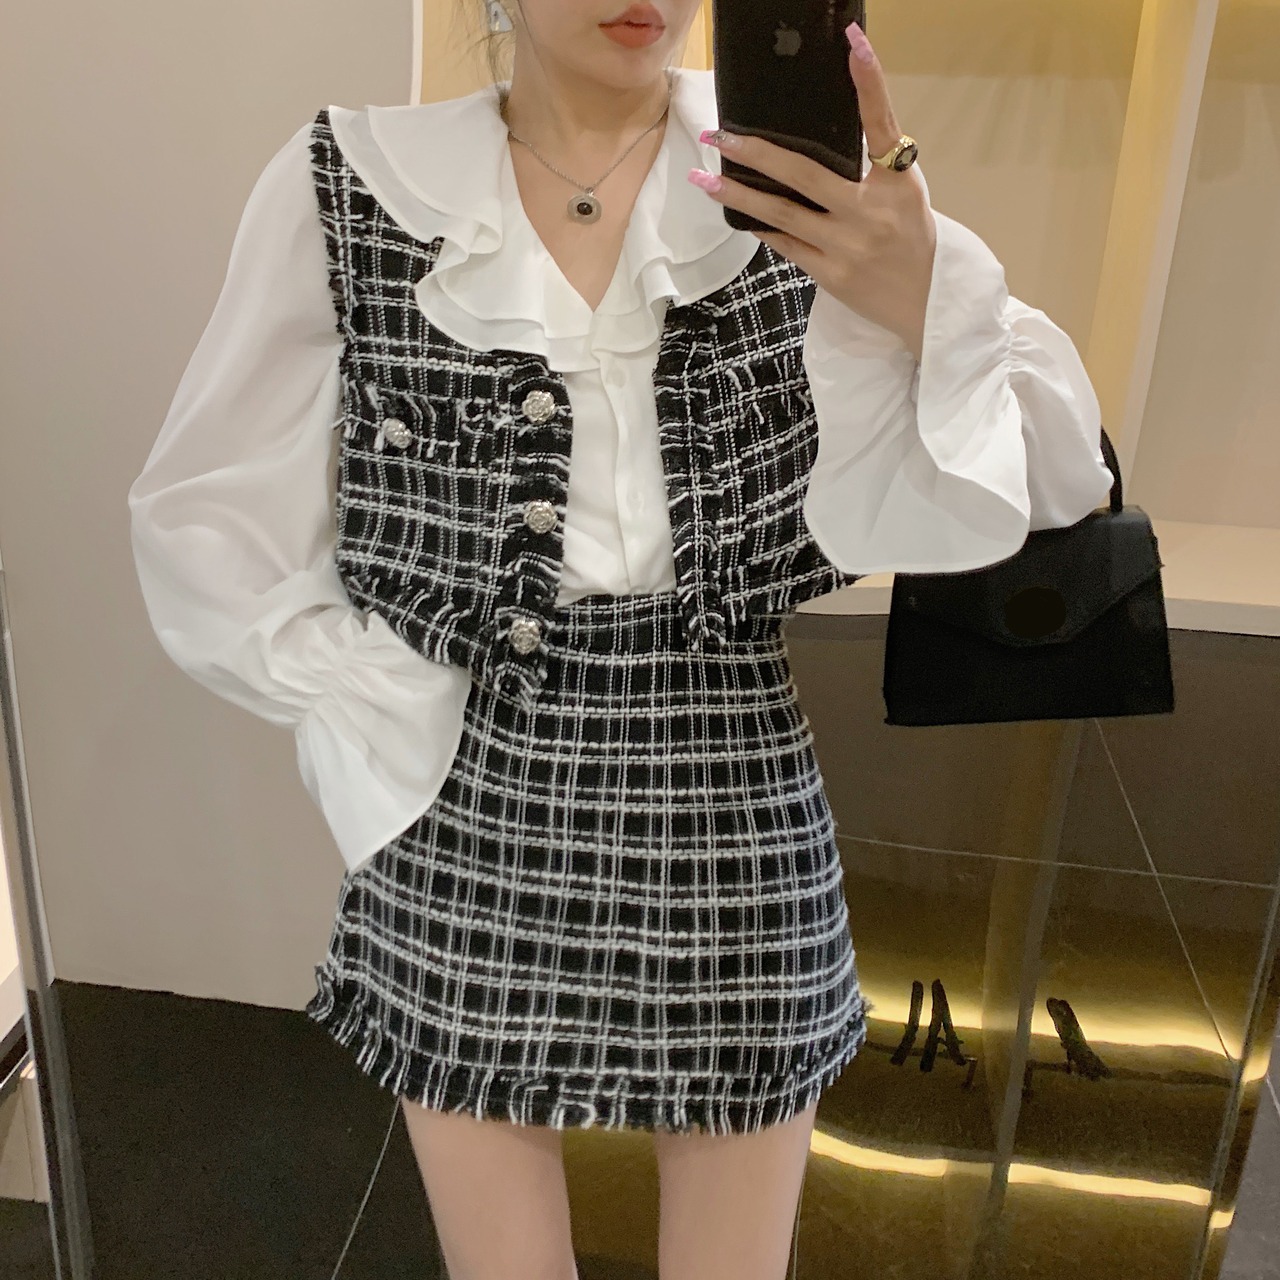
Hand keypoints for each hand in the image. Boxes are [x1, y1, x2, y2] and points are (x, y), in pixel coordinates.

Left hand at [689, 21, 935, 361]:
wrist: (924, 299)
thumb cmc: (909, 235)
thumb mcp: (904, 190)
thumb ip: (871, 162)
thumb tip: (816, 134)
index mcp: (897, 181)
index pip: (880, 123)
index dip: (869, 82)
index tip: (853, 43)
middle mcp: (871, 210)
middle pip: (804, 174)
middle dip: (756, 153)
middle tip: (718, 136)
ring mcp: (849, 246)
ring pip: (783, 213)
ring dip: (739, 195)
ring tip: (703, 179)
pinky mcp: (833, 275)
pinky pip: (787, 245)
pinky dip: (762, 226)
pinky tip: (737, 213)